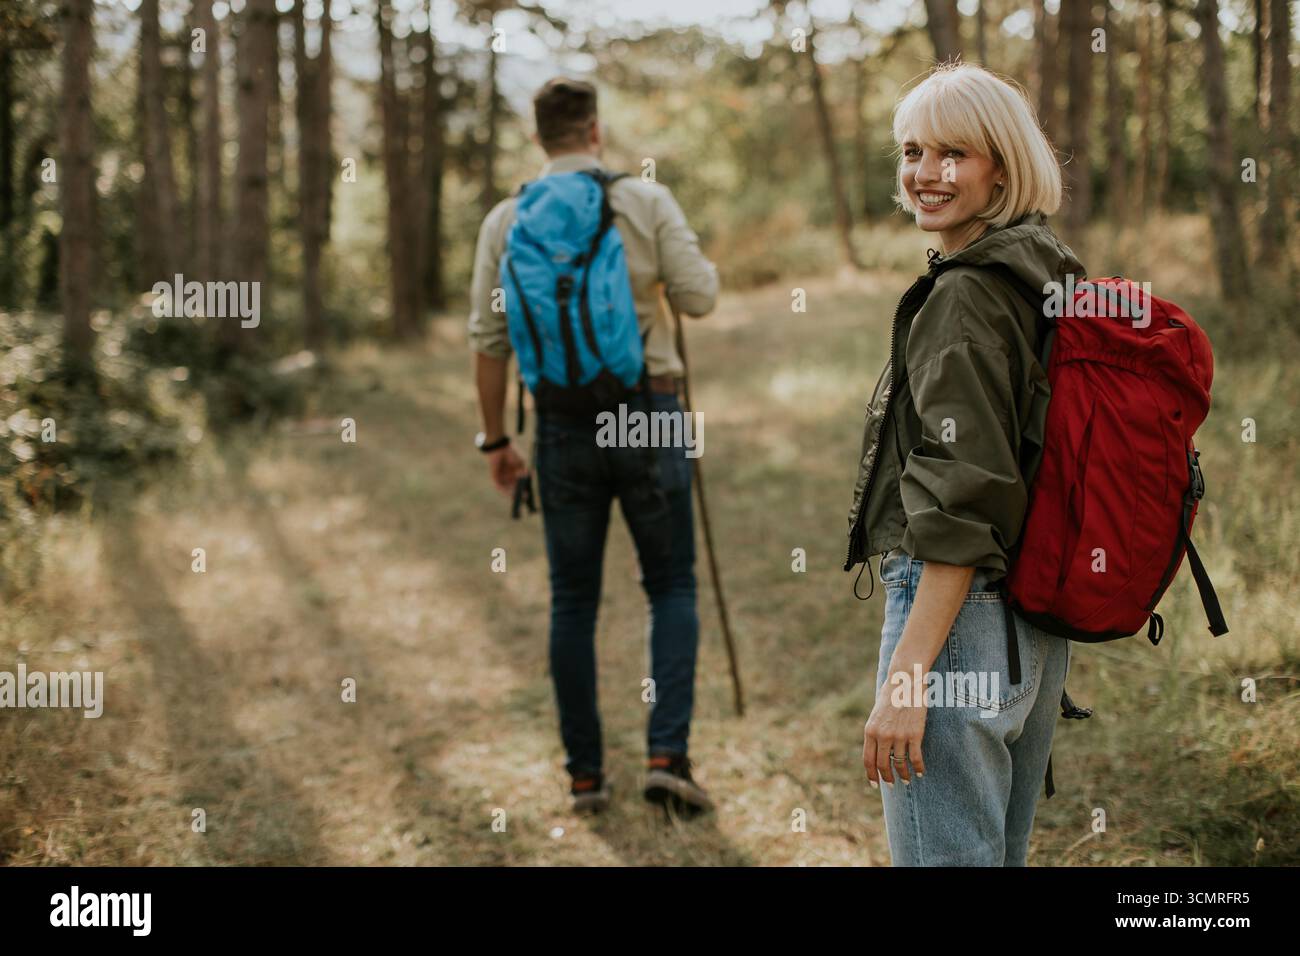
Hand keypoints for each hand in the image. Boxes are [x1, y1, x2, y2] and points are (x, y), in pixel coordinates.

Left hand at [486, 444, 527, 496]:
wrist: (501, 448)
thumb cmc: (512, 453)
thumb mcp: (522, 464)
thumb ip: (525, 473)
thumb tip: (528, 482)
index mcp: (515, 473)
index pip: (520, 485)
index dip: (524, 490)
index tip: (529, 496)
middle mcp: (508, 477)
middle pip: (514, 489)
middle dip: (519, 495)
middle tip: (525, 499)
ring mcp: (502, 478)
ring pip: (508, 489)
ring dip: (513, 494)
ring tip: (520, 498)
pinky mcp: (495, 478)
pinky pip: (500, 487)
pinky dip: (506, 492)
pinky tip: (512, 494)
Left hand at [863, 667, 927, 786]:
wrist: (905, 680)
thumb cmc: (890, 696)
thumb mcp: (876, 714)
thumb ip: (876, 733)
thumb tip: (878, 752)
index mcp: (870, 730)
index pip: (868, 760)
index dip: (871, 775)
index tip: (874, 785)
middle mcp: (882, 735)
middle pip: (883, 765)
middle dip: (887, 778)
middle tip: (891, 785)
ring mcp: (899, 736)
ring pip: (900, 764)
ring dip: (904, 775)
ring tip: (907, 780)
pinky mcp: (914, 734)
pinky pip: (916, 758)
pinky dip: (919, 768)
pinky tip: (921, 772)